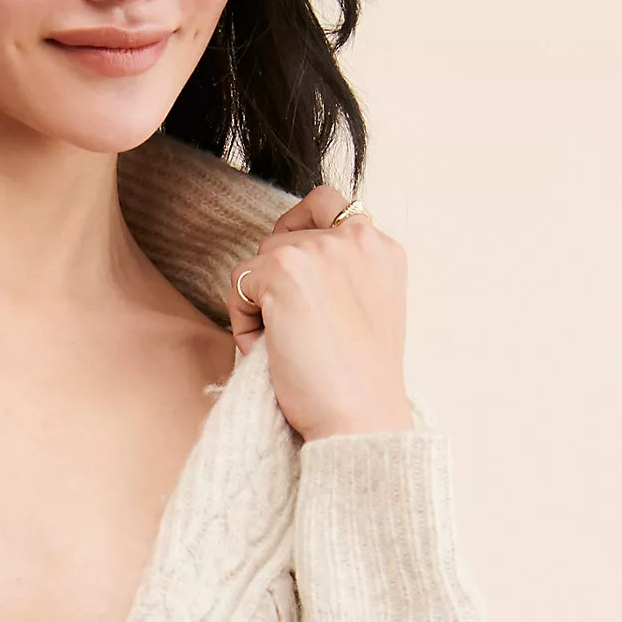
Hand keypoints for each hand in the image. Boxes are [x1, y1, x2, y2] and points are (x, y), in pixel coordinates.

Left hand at [226, 184, 412, 441]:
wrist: (359, 417)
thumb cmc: (357, 381)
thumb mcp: (366, 309)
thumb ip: (340, 272)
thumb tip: (279, 258)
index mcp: (382, 248)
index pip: (328, 203)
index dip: (300, 231)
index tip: (295, 276)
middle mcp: (357, 237)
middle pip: (283, 236)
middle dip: (275, 282)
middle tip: (294, 334)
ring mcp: (321, 249)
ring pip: (259, 261)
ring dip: (260, 303)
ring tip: (286, 347)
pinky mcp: (285, 268)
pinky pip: (239, 283)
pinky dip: (243, 320)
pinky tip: (272, 350)